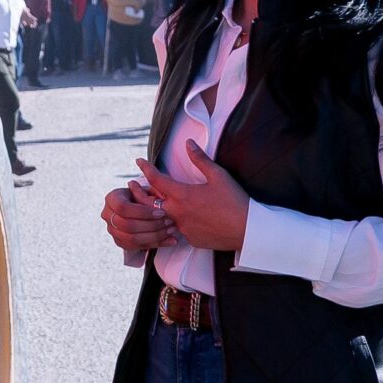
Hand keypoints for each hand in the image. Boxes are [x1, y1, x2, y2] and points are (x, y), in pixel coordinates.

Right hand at [102, 178, 176, 251]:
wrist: (139, 208)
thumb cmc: (144, 195)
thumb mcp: (145, 189)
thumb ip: (145, 192)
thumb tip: (142, 190)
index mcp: (112, 198)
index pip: (123, 208)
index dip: (143, 212)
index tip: (161, 212)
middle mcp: (107, 215)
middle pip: (127, 225)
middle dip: (151, 225)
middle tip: (169, 222)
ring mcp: (112, 230)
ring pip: (132, 239)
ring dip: (155, 236)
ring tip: (171, 231)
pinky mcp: (120, 242)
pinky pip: (137, 247)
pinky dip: (156, 244)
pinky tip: (171, 241)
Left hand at [135, 153, 249, 253]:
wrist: (248, 230)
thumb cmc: (234, 200)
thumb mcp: (218, 176)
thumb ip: (200, 159)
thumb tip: (188, 143)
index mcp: (182, 195)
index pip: (156, 180)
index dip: (146, 168)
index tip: (139, 161)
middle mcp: (177, 213)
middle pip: (148, 203)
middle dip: (140, 193)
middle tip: (134, 185)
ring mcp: (182, 228)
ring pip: (161, 218)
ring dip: (155, 210)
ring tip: (154, 202)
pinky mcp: (190, 239)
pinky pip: (177, 230)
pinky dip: (175, 223)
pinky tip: (178, 220)